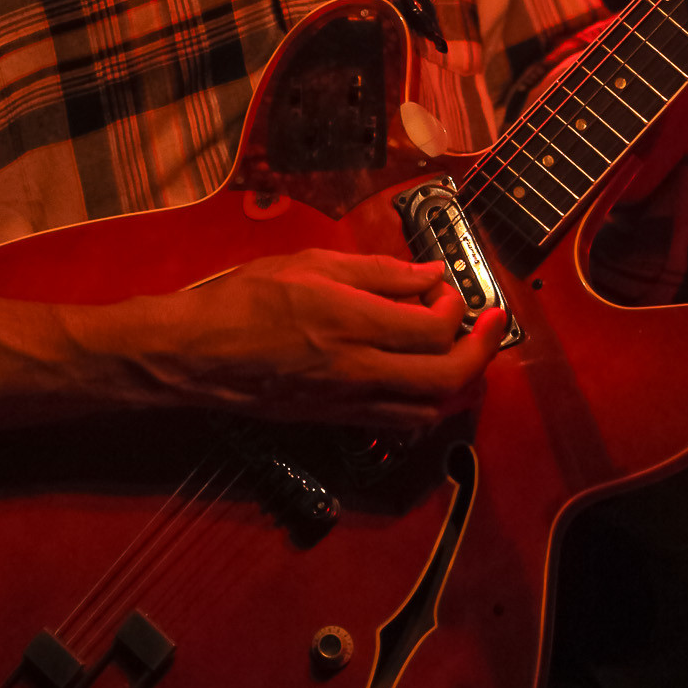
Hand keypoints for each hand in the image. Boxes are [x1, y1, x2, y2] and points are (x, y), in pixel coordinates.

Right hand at [146, 249, 504, 429]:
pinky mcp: (337, 420)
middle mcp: (358, 370)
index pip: (435, 328)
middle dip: (481, 351)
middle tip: (491, 324)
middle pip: (447, 378)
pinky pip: (399, 423)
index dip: (456, 307)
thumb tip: (429, 275)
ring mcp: (349, 402)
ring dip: (459, 382)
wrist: (196, 355)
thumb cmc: (243, 300)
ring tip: (464, 351)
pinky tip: (423, 379)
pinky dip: (426, 403)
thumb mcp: (310, 264)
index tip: (450, 289)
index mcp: (352, 323)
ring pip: (429, 410)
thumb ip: (376, 272)